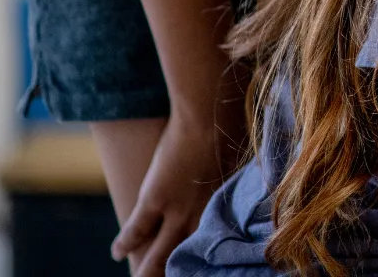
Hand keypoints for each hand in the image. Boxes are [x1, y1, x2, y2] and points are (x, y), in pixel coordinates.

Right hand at [110, 112, 232, 275]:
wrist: (210, 117)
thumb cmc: (236, 133)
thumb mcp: (244, 166)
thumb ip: (242, 183)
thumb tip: (260, 184)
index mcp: (226, 210)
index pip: (215, 247)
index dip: (207, 261)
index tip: (203, 268)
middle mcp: (203, 217)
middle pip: (186, 258)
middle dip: (176, 273)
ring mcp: (177, 211)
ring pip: (159, 255)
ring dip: (147, 270)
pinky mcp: (154, 200)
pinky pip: (135, 231)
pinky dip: (125, 243)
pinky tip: (117, 253)